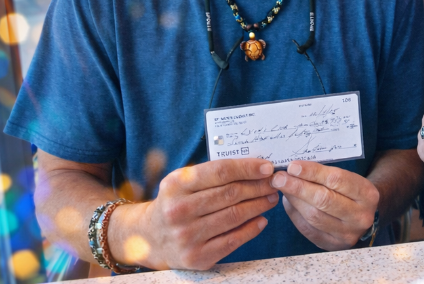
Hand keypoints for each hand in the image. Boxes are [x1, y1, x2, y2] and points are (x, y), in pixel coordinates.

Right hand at [111, 158, 278, 270]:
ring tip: (271, 198)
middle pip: (230, 194)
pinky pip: (233, 240)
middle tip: (273, 182)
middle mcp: (179, 211)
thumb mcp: (181, 182)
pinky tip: (261, 220)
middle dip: (258, 186)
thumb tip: (253, 167)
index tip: (266, 167)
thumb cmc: (174, 203)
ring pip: (235, 216)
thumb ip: (210, 173)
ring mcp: (187, 236)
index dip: (247, 168)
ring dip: (259, 206)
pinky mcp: (197, 257)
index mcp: (176, 186)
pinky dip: (252, 229)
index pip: (219, 172)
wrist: (150, 237)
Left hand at [272, 161, 379, 250]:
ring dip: (294, 200)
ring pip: (314, 216)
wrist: (364, 215)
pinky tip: (289, 202)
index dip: (312, 172)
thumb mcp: (347, 178)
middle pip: (323, 200)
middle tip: (279, 178)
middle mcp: (360, 216)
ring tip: (282, 188)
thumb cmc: (350, 191)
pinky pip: (308, 229)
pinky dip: (295, 214)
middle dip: (298, 187)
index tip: (292, 166)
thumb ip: (324, 174)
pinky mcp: (334, 244)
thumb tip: (292, 170)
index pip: (336, 180)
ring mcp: (348, 234)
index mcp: (367, 194)